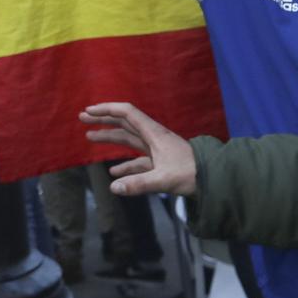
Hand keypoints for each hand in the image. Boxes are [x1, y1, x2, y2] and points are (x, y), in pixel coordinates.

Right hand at [79, 101, 197, 195]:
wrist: (214, 179)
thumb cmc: (192, 174)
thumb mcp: (164, 179)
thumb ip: (139, 184)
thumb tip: (113, 187)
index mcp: (154, 134)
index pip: (127, 113)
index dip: (107, 110)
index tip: (90, 111)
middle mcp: (153, 138)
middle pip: (124, 124)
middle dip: (103, 120)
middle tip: (82, 118)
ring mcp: (156, 150)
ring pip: (128, 140)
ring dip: (109, 138)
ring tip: (89, 138)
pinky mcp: (160, 163)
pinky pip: (137, 161)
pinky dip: (124, 164)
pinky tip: (114, 173)